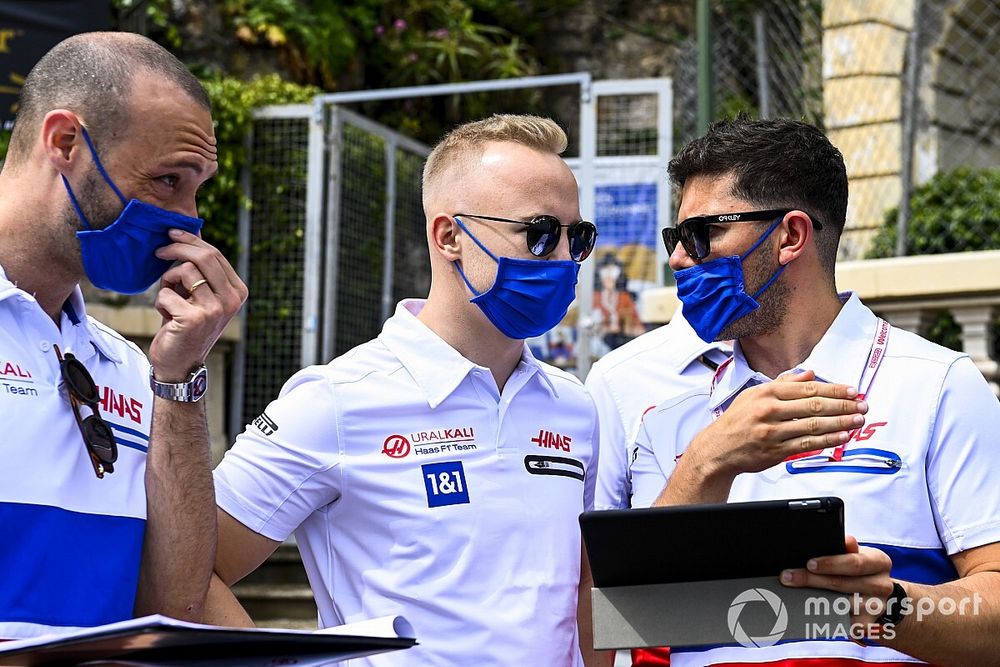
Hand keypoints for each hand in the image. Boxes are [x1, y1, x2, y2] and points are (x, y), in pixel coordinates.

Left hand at [149, 229, 247, 380]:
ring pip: (184, 272)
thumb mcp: (201, 296)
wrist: (180, 363)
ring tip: (169, 298)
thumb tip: (187, 235)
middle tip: (159, 251)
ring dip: (167, 281)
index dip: (191, 241)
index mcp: (238, 291)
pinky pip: (167, 293)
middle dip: (177, 248)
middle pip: (204, 257)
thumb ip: (202, 271)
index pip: (215, 254)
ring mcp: (215, 310)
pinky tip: (167, 317)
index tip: (171, 235)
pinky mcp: (194, 319)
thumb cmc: (187, 325)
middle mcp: (232, 300)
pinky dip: (161, 302)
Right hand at [691, 370, 866, 476]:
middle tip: (861, 406)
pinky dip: (827, 441)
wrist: (718, 449)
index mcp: (766, 392)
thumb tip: (809, 374)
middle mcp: (769, 410)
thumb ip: (783, 384)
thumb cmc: (737, 421)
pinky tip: (841, 437)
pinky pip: (807, 445)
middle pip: (814, 405)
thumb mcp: (754, 395)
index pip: (807, 388)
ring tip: (857, 420)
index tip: (851, 391)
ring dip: (840, 423)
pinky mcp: (776, 451)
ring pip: (814, 425)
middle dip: (843, 405)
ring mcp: (773, 432)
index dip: (833, 389)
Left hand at [781, 535, 894, 626]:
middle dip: (810, 579)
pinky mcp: (867, 625)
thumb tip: (846, 540)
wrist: (880, 598)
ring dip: (811, 599)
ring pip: (838, 604)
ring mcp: (876, 607)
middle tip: (787, 576)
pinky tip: (806, 611)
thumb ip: (847, 548)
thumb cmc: (860, 570)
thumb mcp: (857, 554)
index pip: (854, 562)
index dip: (831, 563)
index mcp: (879, 562)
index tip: (809, 563)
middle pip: (841, 583)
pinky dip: (823, 617)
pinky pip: (841, 623)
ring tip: (791, 592)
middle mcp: (882, 585)